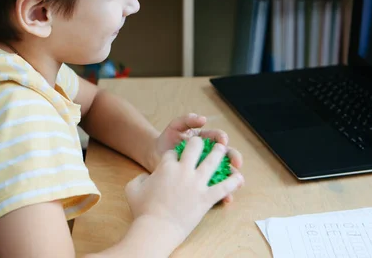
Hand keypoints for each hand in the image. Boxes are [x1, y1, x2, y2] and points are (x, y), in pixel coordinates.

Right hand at [126, 137, 244, 247]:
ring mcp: (197, 183)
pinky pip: (224, 186)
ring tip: (223, 148)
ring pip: (212, 161)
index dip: (173, 154)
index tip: (174, 158)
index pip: (172, 153)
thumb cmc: (142, 210)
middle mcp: (183, 170)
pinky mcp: (206, 198)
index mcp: (166, 166)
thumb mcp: (132, 188)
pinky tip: (239, 177)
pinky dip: (233, 182)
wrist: (156, 229)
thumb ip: (140, 179)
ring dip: (219, 153)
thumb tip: (146, 177)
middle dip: (198, 143)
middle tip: (202, 143)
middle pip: (194, 147)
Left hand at [148, 113, 242, 202]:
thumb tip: (202, 119)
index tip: (223, 141)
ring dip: (233, 178)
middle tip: (237, 163)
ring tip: (239, 182)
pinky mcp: (202, 182)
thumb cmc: (168, 139)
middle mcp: (210, 153)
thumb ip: (188, 120)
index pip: (218, 137)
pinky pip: (215, 188)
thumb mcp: (176, 127)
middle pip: (227, 155)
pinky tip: (227, 198)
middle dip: (234, 158)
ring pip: (225, 172)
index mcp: (206, 139)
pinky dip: (222, 194)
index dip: (222, 138)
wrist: (155, 156)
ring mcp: (206, 168)